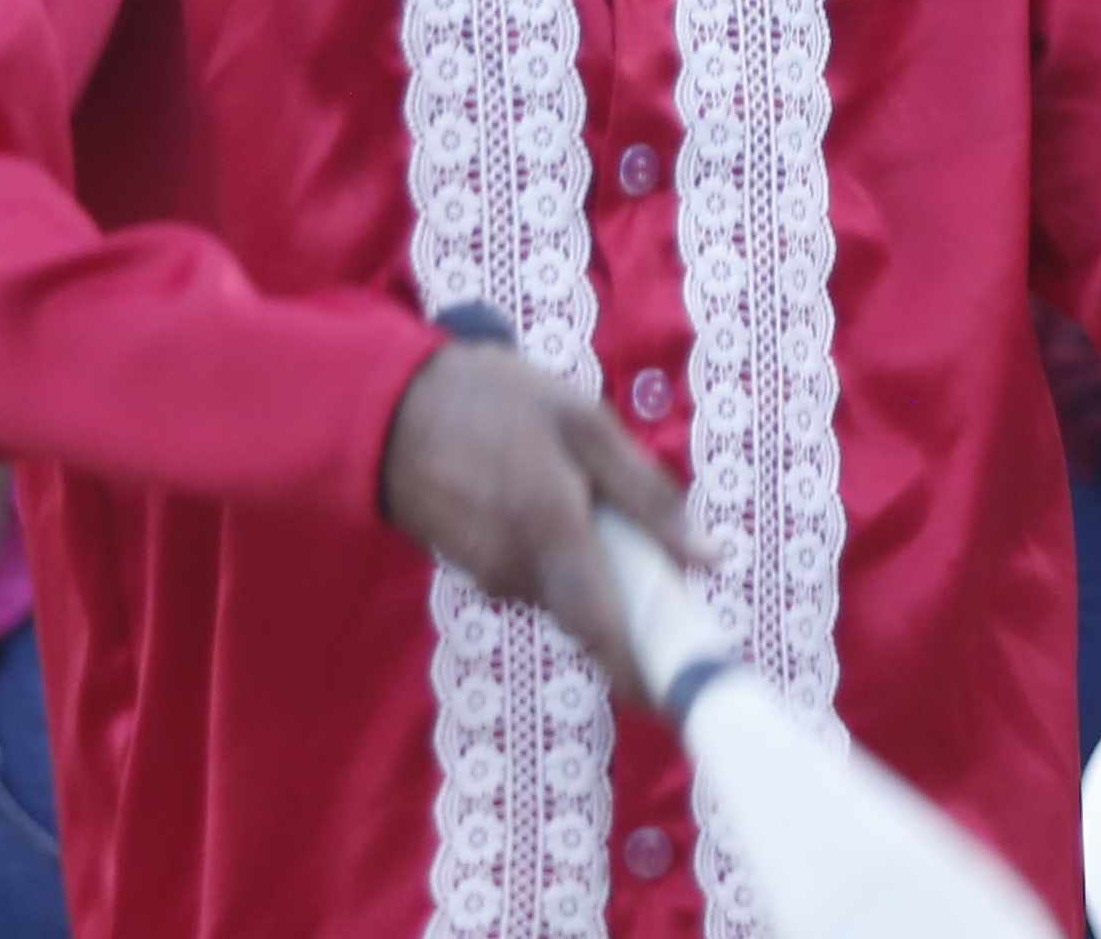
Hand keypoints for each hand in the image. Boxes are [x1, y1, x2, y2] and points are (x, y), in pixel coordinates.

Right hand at [377, 339, 694, 708]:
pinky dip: (555, 552)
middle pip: (592, 614)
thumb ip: (647, 495)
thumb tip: (709, 557)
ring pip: (564, 592)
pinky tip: (542, 496)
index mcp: (554, 536)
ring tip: (581, 492)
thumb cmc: (494, 403)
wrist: (391, 407)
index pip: (606, 634)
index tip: (678, 697)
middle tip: (644, 540)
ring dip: (587, 562)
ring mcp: (492, 577)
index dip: (643, 677)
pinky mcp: (474, 570)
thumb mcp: (583, 424)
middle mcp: (520, 574)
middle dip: (625, 594)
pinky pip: (534, 575)